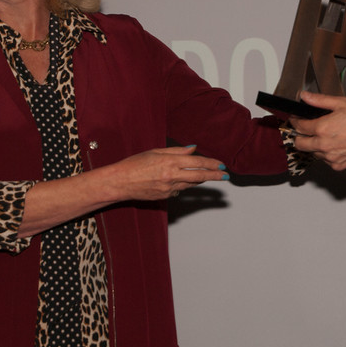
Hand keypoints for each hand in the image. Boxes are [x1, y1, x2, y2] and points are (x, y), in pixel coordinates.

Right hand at [111, 145, 228, 199]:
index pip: (196, 162)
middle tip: (225, 176)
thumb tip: (193, 149)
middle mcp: (171, 176)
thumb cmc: (134, 164)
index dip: (211, 164)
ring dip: (200, 180)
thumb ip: (176, 151)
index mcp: (169, 162)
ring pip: (191, 184)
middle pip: (199, 176)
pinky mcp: (165, 197)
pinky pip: (179, 190)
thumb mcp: (156, 152)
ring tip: (208, 176)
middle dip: (214, 176)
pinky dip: (183, 185)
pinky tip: (180, 181)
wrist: (120, 182)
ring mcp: (168, 188)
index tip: (220, 165)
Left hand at [290, 92, 345, 172]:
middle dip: (299, 136)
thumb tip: (305, 97)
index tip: (296, 120)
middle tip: (304, 131)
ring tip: (325, 137)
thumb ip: (320, 100)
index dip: (295, 122)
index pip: (299, 127)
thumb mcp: (342, 103)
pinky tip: (335, 145)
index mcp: (322, 128)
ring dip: (314, 145)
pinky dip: (326, 154)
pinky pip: (325, 161)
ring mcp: (330, 157)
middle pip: (299, 144)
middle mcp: (323, 145)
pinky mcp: (338, 166)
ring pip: (313, 153)